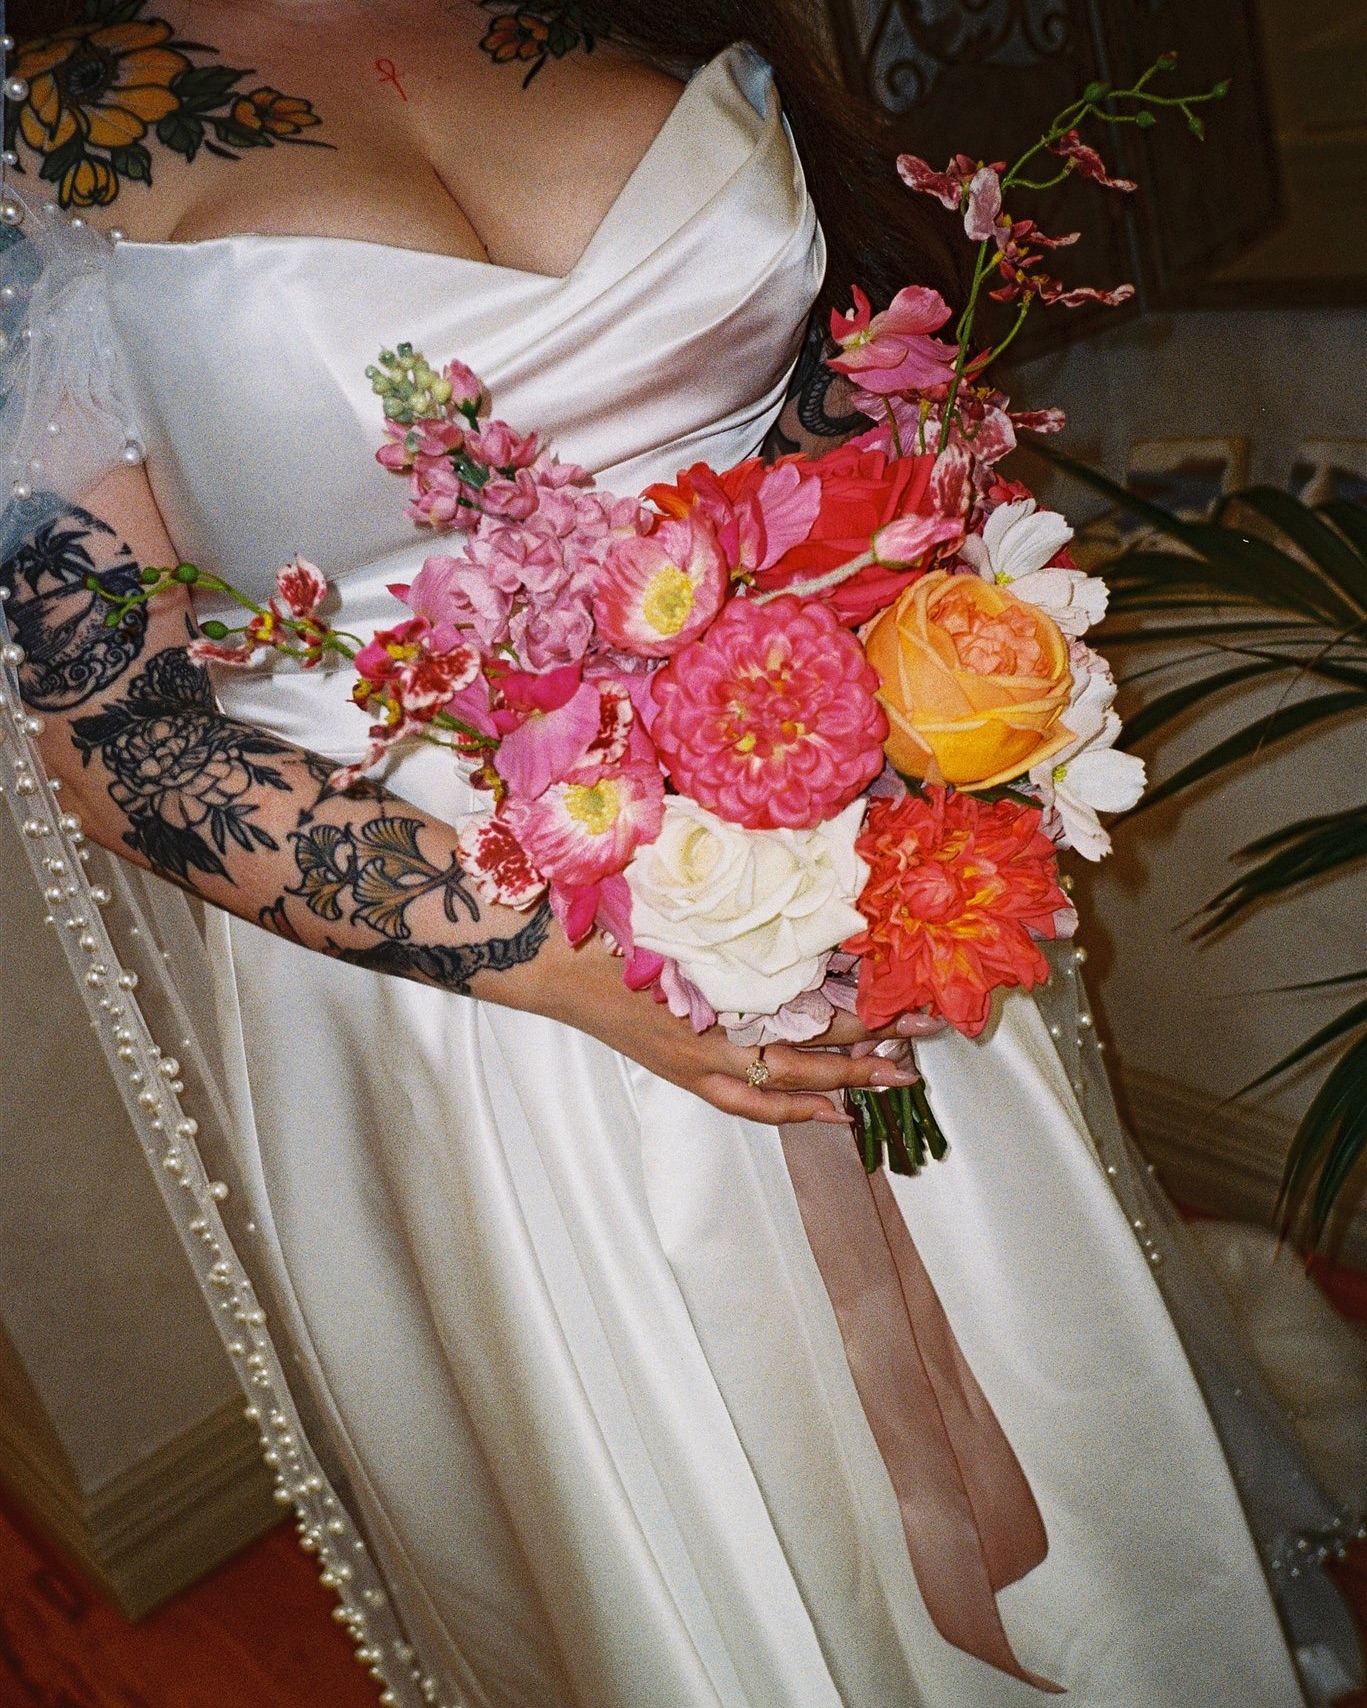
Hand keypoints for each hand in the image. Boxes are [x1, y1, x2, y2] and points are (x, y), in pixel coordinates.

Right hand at [530, 929, 946, 1126]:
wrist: (547, 954)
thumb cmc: (609, 910)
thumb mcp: (681, 888)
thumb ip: (737, 890)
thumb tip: (796, 851)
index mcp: (727, 967)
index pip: (816, 983)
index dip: (866, 986)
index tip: (910, 979)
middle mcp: (722, 1015)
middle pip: (817, 1029)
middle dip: (877, 1030)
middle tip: (929, 1025)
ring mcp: (703, 1053)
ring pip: (793, 1074)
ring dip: (850, 1074)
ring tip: (901, 1074)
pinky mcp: (686, 1071)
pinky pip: (750, 1103)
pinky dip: (796, 1111)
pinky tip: (837, 1115)